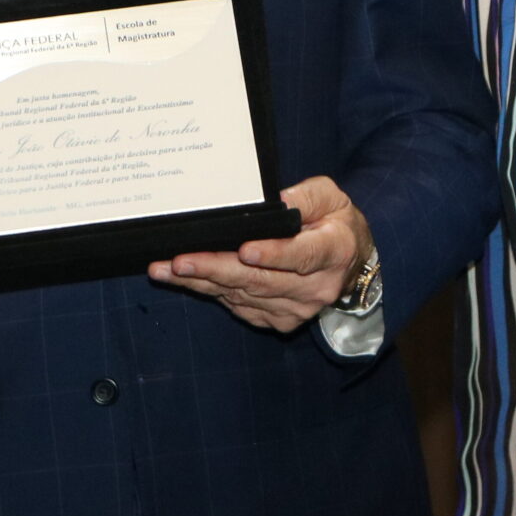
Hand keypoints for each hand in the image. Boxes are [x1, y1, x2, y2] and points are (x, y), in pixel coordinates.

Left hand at [148, 177, 372, 332]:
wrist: (349, 263)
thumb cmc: (335, 222)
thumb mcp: (330, 196)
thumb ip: (305, 197)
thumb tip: (275, 202)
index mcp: (334, 251)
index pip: (302, 255)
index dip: (273, 254)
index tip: (245, 250)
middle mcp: (316, 287)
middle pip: (261, 280)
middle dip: (216, 270)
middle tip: (180, 262)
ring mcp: (297, 308)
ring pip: (243, 295)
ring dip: (202, 282)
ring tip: (166, 269)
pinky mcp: (279, 319)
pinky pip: (239, 305)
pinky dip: (211, 292)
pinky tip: (185, 280)